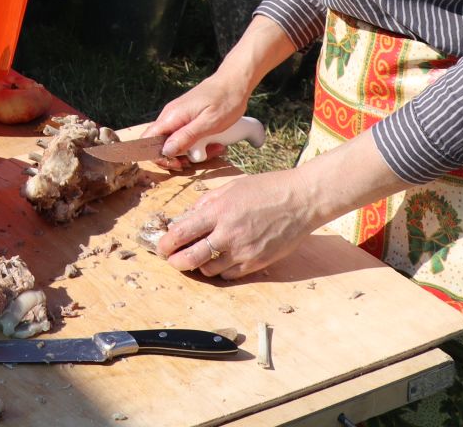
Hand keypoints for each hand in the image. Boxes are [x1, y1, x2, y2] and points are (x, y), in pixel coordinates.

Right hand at [144, 72, 251, 163]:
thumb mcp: (209, 123)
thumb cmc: (225, 100)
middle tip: (202, 157)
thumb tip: (165, 151)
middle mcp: (171, 116)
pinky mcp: (188, 117)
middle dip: (182, 156)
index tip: (178, 163)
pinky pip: (187, 135)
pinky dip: (200, 143)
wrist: (235, 82)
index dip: (158, 156)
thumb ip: (186, 136)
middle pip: (163, 144)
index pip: (148, 139)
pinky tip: (215, 142)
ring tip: (215, 148)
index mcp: (172, 116)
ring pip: (178, 142)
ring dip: (195, 150)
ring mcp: (179, 116)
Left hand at [156, 169, 320, 279]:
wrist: (301, 200)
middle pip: (190, 258)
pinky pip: (229, 275)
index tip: (161, 247)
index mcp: (218, 211)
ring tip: (198, 259)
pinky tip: (220, 261)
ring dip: (199, 266)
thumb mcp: (231, 187)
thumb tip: (187, 216)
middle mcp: (227, 233)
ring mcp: (243, 251)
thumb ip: (207, 203)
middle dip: (176, 262)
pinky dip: (220, 271)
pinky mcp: (256, 263)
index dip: (166, 244)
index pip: (181, 233)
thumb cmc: (267, 189)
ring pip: (208, 270)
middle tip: (172, 260)